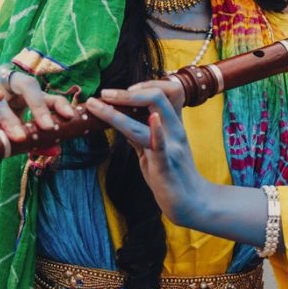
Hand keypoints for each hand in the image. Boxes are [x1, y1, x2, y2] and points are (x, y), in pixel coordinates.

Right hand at [0, 67, 75, 153]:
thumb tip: (56, 150)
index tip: (70, 117)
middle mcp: (8, 86)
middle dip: (41, 106)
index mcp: (23, 95)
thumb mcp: (12, 139)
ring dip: (13, 119)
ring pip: (5, 99)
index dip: (59, 104)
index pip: (45, 96)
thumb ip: (33, 142)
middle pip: (29, 86)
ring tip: (19, 136)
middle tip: (48, 126)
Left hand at [86, 80, 205, 226]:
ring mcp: (172, 146)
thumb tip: (120, 121)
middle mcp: (175, 130)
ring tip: (97, 104)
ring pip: (151, 116)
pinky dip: (156, 131)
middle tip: (104, 94)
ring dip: (120, 109)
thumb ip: (141, 134)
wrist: (191, 204)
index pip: (168, 90)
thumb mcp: (155, 150)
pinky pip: (161, 145)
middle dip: (126, 93)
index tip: (124, 91)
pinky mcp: (165, 165)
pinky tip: (152, 119)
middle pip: (157, 96)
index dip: (147, 84)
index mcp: (174, 125)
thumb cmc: (172, 176)